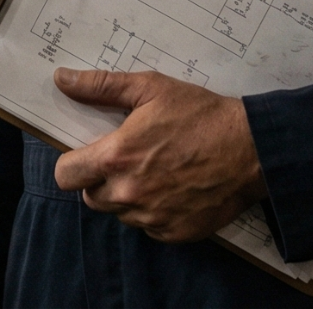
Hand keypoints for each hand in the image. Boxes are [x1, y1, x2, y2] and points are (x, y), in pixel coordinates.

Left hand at [52, 68, 266, 242]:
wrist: (251, 150)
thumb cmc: (200, 115)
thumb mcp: (149, 88)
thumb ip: (100, 86)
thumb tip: (61, 79)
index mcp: (116, 158)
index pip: (65, 175)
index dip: (73, 164)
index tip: (87, 154)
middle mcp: (128, 194)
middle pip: (91, 197)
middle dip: (101, 180)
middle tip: (128, 160)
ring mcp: (152, 218)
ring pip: (120, 214)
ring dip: (127, 198)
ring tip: (154, 172)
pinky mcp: (175, 234)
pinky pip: (149, 228)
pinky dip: (154, 213)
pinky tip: (173, 189)